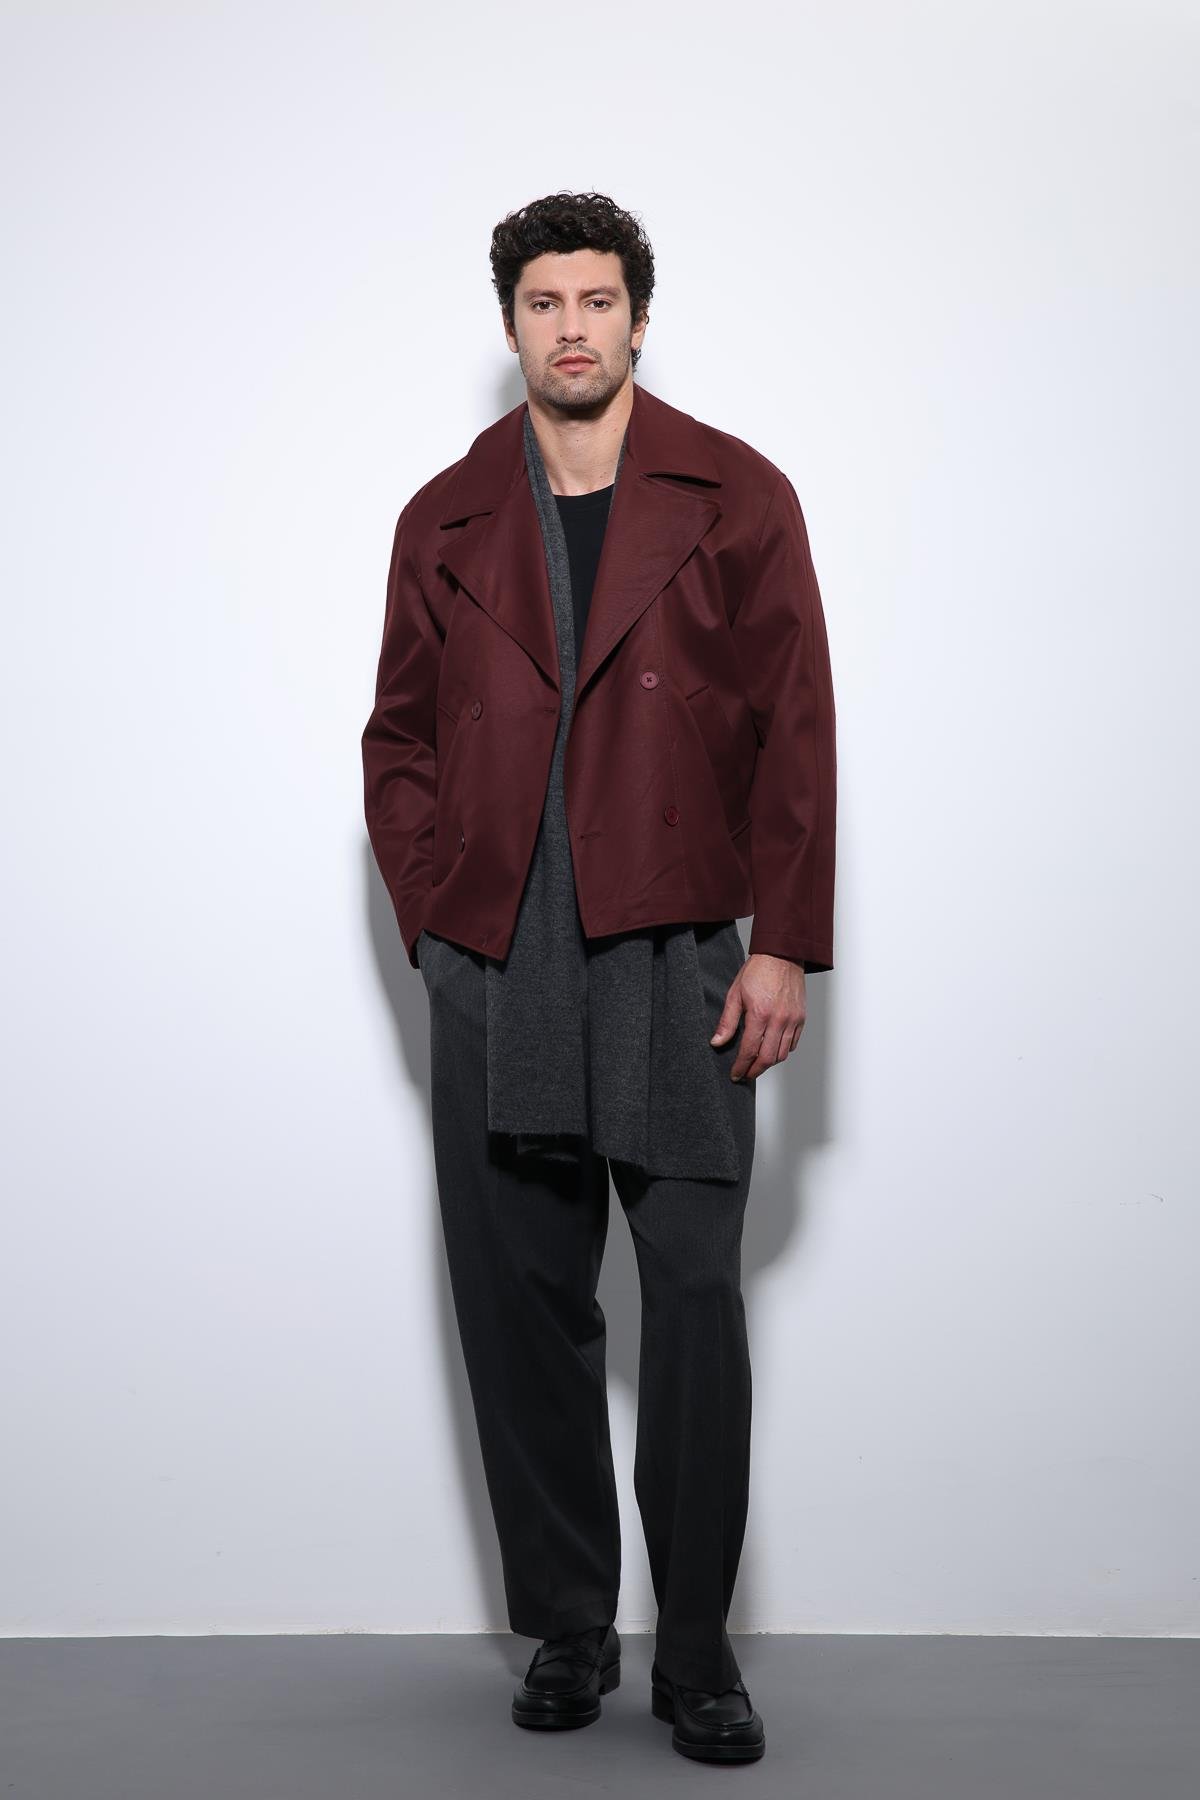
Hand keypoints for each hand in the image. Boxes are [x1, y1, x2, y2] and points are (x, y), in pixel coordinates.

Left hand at [710, 953, 806, 1081]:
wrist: (782, 955)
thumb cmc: (758, 971)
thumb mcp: (735, 994)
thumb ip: (727, 1022)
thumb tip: (717, 1042)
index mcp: (760, 1014)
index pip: (749, 1050)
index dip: (741, 1066)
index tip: (735, 1074)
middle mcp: (779, 1020)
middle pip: (768, 1058)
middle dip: (755, 1071)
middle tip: (745, 1075)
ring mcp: (792, 1020)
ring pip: (782, 1054)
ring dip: (768, 1063)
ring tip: (757, 1064)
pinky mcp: (801, 1018)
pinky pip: (793, 1043)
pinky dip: (782, 1051)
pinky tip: (772, 1049)